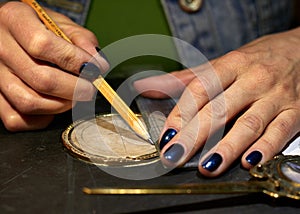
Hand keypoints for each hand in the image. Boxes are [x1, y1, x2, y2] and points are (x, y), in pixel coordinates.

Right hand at [0, 2, 107, 130]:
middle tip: (90, 88)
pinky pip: (16, 119)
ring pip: (30, 102)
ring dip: (62, 105)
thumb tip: (99, 64)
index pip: (43, 45)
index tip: (95, 69)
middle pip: (41, 79)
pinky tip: (53, 105)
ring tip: (74, 96)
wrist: (12, 33)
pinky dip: (41, 119)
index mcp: (14, 20)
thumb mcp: (61, 23)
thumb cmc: (39, 28)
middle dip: (75, 89)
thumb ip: (82, 39)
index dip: (75, 61)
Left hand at [134, 27, 299, 176]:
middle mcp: (253, 79)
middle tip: (175, 155)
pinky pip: (279, 132)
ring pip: (249, 124)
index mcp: (232, 64)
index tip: (167, 135)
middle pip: (219, 109)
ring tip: (207, 166)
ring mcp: (276, 96)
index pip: (200, 89)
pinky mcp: (297, 112)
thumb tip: (147, 86)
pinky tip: (247, 162)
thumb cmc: (259, 57)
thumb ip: (186, 77)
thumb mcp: (224, 61)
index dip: (181, 113)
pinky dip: (264, 148)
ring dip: (226, 147)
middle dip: (194, 135)